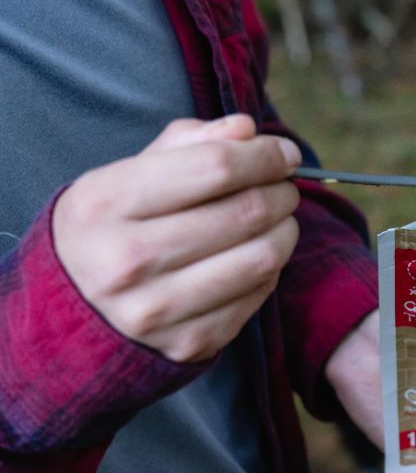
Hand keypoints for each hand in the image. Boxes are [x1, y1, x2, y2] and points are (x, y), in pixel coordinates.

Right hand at [53, 115, 301, 361]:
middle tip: (285, 187)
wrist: (71, 310)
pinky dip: (270, 269)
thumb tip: (247, 130)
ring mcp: (157, 309)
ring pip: (262, 257)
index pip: (214, 167)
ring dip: (286, 230)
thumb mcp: (127, 175)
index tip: (286, 152)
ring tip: (279, 219)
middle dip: (281, 192)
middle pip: (246, 212)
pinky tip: (256, 256)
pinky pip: (258, 295)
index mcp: (105, 204)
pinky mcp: (187, 343)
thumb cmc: (111, 227)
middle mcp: (126, 260)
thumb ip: (187, 143)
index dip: (265, 155)